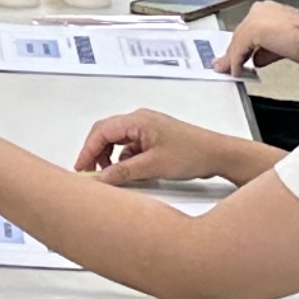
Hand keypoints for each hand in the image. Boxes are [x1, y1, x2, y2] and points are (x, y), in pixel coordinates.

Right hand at [75, 109, 242, 187]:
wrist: (218, 155)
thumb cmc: (193, 153)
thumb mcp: (154, 166)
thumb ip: (123, 172)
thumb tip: (101, 179)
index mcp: (137, 120)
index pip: (102, 132)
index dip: (88, 151)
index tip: (81, 169)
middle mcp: (140, 120)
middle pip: (106, 134)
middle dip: (96, 154)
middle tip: (90, 174)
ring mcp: (147, 129)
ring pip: (117, 142)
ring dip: (110, 158)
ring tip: (111, 176)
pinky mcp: (153, 139)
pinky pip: (130, 148)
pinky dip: (124, 160)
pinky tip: (129, 173)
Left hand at [219, 1, 298, 82]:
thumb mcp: (284, 46)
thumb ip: (267, 51)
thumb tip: (257, 59)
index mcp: (270, 10)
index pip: (250, 29)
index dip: (243, 46)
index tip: (239, 56)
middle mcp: (261, 10)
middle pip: (240, 34)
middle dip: (234, 52)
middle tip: (228, 65)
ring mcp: (256, 19)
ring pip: (238, 41)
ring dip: (232, 58)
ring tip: (230, 70)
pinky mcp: (253, 30)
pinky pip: (239, 49)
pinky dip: (236, 62)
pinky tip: (237, 71)